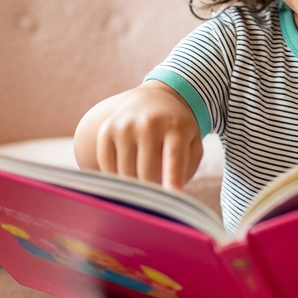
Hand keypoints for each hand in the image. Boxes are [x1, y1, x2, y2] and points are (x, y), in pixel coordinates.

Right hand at [74, 82, 201, 189]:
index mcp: (176, 127)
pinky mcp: (106, 131)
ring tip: (144, 179)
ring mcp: (125, 126)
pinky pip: (107, 167)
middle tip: (158, 194)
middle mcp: (149, 124)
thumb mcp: (192, 143)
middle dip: (153, 190)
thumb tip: (171, 196)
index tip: (173, 197)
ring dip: (135, 185)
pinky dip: (117, 177)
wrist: (152, 100)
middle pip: (147, 173)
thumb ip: (187, 168)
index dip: (173, 180)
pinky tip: (128, 171)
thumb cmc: (175, 131)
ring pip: (126, 174)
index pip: (174, 159)